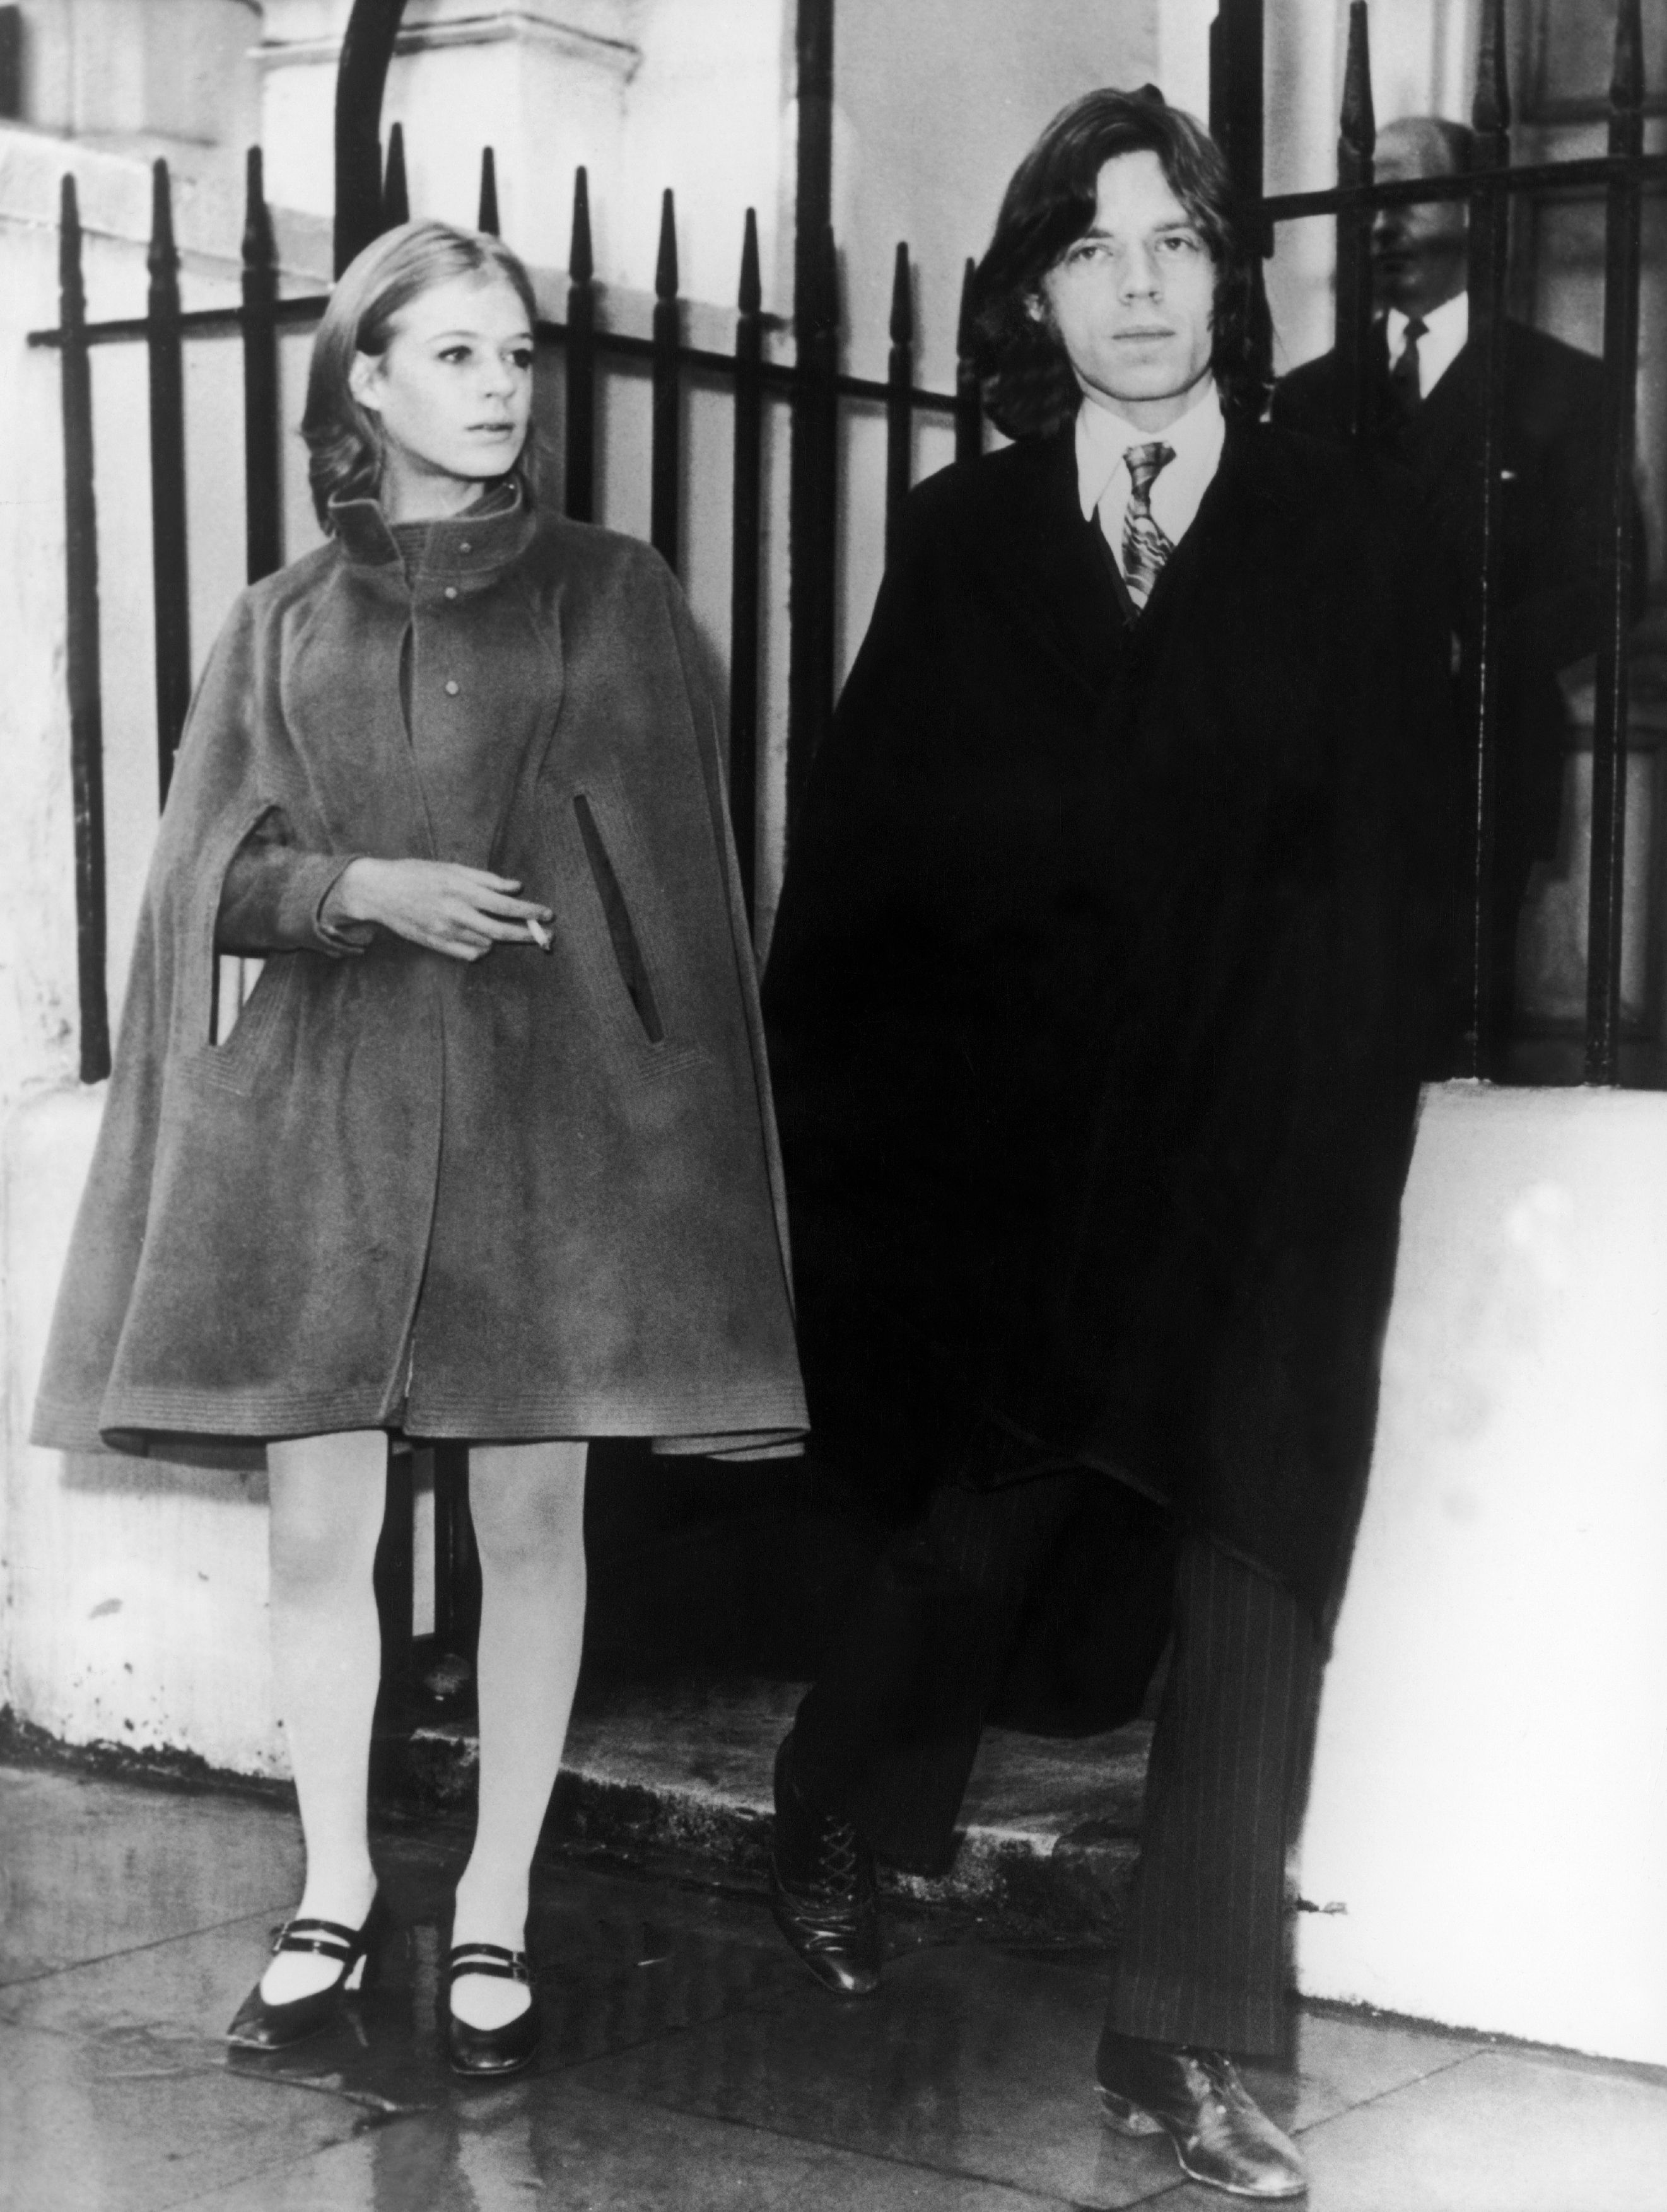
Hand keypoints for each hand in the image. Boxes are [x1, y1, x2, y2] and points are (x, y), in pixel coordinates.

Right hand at [331, 859, 552, 962]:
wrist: (380, 892)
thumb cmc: (418, 874)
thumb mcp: (452, 868)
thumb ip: (486, 879)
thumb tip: (516, 887)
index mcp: (461, 890)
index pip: (506, 906)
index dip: (530, 912)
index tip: (548, 914)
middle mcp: (456, 914)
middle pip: (502, 932)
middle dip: (528, 935)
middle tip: (546, 936)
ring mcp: (446, 933)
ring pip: (487, 944)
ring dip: (502, 938)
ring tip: (507, 928)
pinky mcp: (437, 945)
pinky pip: (470, 954)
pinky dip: (482, 947)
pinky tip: (482, 936)